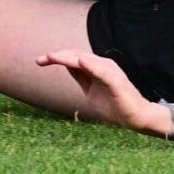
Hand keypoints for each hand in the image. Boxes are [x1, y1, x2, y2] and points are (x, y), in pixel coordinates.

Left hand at [36, 50, 165, 132]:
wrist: (135, 117)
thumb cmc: (114, 105)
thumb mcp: (90, 90)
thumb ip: (81, 77)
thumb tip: (66, 65)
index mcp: (96, 67)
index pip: (74, 58)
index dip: (56, 57)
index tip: (39, 61)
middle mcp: (103, 65)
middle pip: (77, 55)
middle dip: (58, 56)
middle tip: (41, 59)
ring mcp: (110, 71)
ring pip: (87, 60)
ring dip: (69, 57)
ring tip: (53, 56)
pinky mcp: (116, 81)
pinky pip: (102, 71)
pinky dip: (91, 65)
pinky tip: (81, 61)